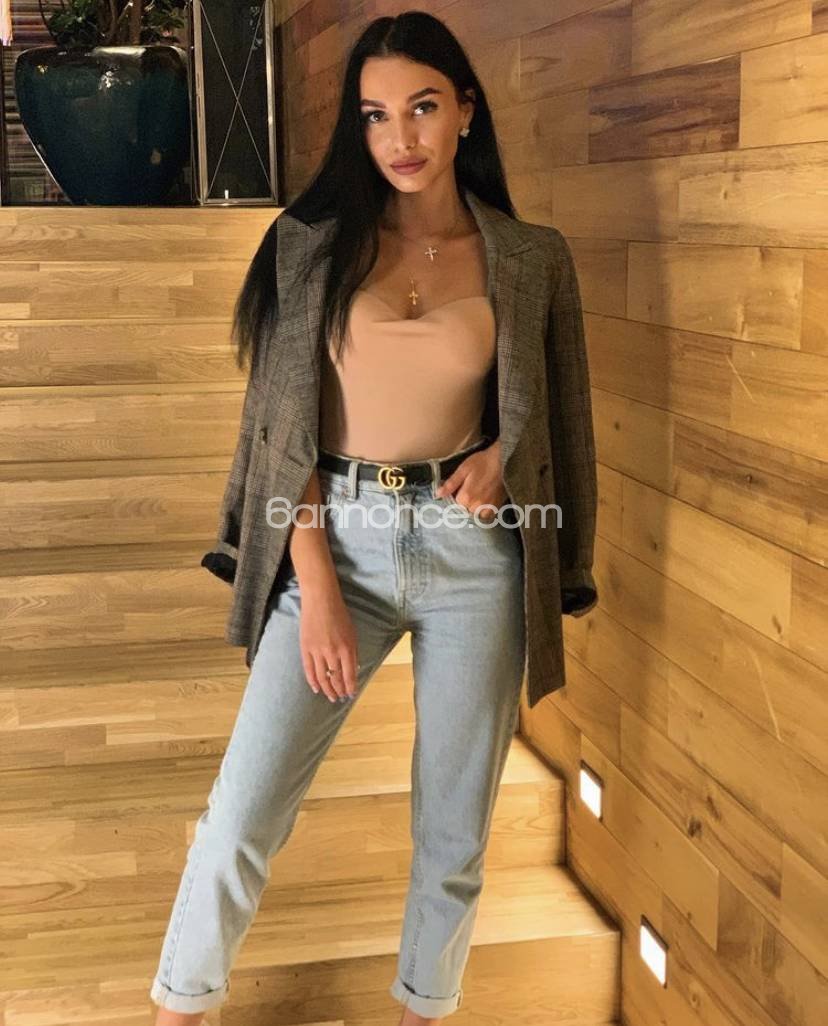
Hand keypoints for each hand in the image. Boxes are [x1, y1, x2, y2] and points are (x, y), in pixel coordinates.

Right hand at [298, 580, 359, 700]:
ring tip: (331, 697)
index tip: (351, 694)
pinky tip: (317, 689)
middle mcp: (332, 652)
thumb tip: (353, 669)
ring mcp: (317, 651)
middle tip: (341, 698)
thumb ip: (353, 652)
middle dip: (339, 690)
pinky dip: (313, 681)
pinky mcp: (305, 648)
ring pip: (322, 677)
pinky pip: (309, 670)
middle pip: (336, 678)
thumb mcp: (352, 633)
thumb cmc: (339, 614)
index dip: (350, 687)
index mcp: (347, 648)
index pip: (349, 674)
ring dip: (327, 690)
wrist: (320, 600)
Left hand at [434, 439, 506, 520]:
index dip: (456, 495)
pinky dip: (484, 510)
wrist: (504, 461)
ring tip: (477, 493)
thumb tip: (437, 494)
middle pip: (464, 510)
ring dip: (473, 507)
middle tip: (470, 488)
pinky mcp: (497, 507)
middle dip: (464, 502)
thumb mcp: (463, 469)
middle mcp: (477, 506)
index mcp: (466, 497)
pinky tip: (485, 499)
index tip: (460, 487)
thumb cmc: (482, 462)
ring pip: (475, 514)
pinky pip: (486, 515)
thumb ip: (450, 484)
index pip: (454, 504)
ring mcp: (488, 508)